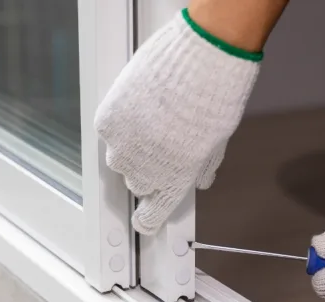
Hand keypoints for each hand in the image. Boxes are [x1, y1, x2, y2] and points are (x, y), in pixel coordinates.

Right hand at [94, 9, 260, 234]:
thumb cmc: (215, 99)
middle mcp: (145, 172)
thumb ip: (202, 166)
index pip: (152, 216)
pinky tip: (139, 104)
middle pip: (138, 184)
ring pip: (119, 158)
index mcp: (175, 182)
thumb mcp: (217, 142)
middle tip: (161, 145)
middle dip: (148, 171)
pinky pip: (109, 130)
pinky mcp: (107, 121)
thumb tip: (200, 179)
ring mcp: (122, 147)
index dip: (148, 219)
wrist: (201, 60)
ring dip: (131, 147)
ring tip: (151, 119)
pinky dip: (121, 121)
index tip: (145, 219)